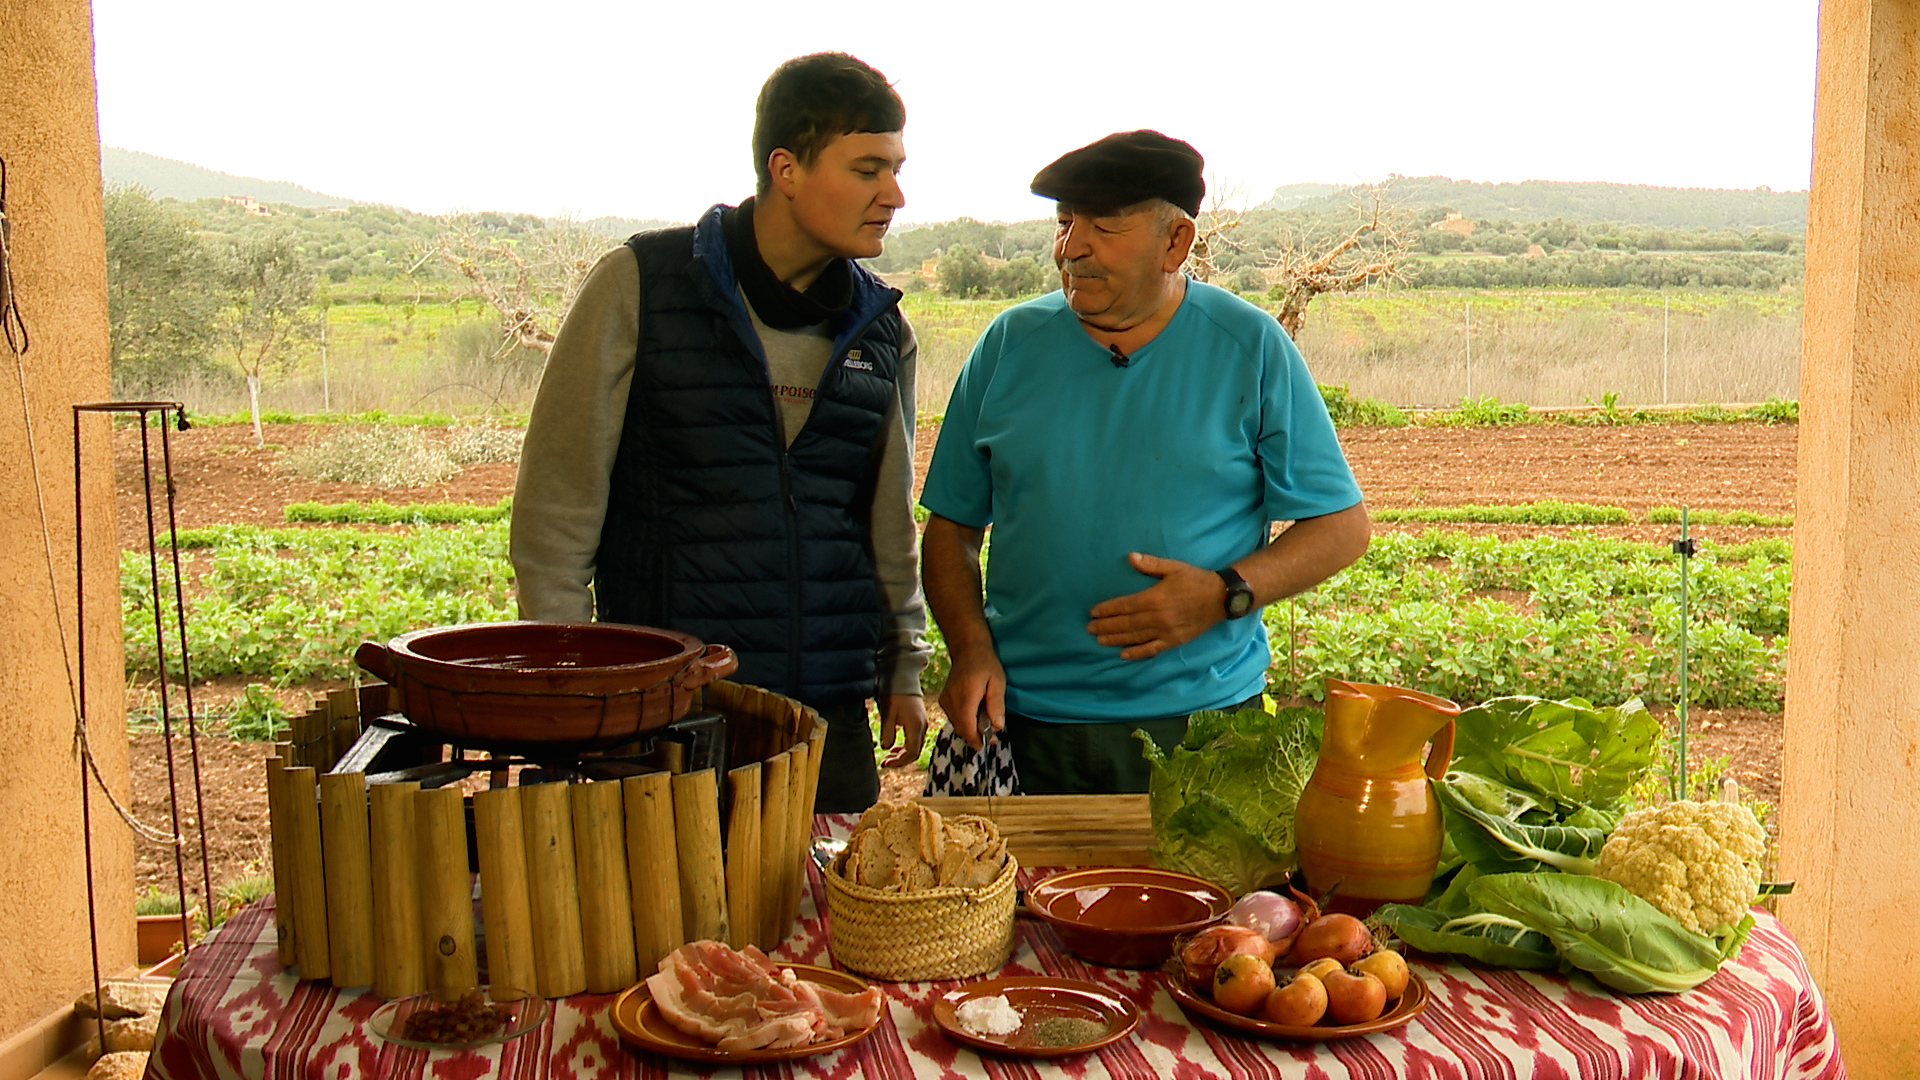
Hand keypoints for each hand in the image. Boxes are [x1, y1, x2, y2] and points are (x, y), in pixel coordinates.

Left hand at [877, 693, 928, 767]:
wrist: (903, 678)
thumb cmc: (894, 694)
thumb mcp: (887, 714)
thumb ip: (887, 733)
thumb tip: (886, 748)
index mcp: (915, 726)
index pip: (911, 753)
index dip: (899, 762)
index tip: (885, 763)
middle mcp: (922, 727)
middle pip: (914, 752)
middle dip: (899, 760)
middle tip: (884, 762)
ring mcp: (922, 724)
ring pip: (915, 747)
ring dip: (901, 754)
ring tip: (887, 757)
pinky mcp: (920, 721)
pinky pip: (915, 740)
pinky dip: (905, 747)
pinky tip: (894, 748)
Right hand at [936, 646, 1006, 749]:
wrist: (967, 650)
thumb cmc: (986, 665)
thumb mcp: (998, 682)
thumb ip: (996, 705)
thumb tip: (997, 727)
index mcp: (966, 696)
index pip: (967, 727)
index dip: (976, 739)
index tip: (988, 743)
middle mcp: (951, 700)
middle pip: (961, 728)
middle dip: (975, 736)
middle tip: (991, 736)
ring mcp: (945, 700)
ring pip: (956, 724)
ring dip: (970, 729)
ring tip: (985, 723)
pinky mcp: (943, 700)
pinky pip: (953, 718)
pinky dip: (964, 721)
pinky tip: (975, 715)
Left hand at [1087, 552, 1226, 659]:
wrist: (1221, 598)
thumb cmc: (1195, 580)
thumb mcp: (1173, 567)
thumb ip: (1150, 564)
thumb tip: (1130, 557)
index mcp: (1155, 598)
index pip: (1125, 605)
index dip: (1107, 609)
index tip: (1093, 612)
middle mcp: (1158, 617)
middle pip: (1126, 623)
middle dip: (1106, 626)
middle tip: (1089, 628)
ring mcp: (1166, 631)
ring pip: (1135, 637)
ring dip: (1115, 639)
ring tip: (1099, 640)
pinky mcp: (1174, 641)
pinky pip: (1152, 649)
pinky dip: (1136, 653)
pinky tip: (1123, 654)